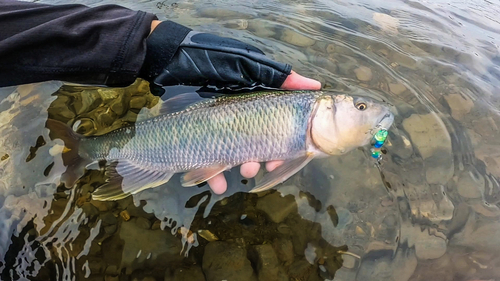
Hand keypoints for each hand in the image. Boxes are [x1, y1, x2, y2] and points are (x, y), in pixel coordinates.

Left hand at [142, 20, 320, 193]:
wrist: (168, 58)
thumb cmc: (212, 59)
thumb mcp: (249, 65)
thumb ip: (279, 77)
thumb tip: (315, 85)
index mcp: (252, 106)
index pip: (271, 132)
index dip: (279, 149)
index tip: (279, 160)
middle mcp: (236, 119)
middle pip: (251, 148)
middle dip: (256, 161)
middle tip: (254, 168)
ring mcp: (215, 129)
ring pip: (230, 157)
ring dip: (237, 169)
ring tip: (239, 173)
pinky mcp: (193, 136)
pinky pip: (204, 160)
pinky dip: (211, 174)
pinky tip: (215, 183)